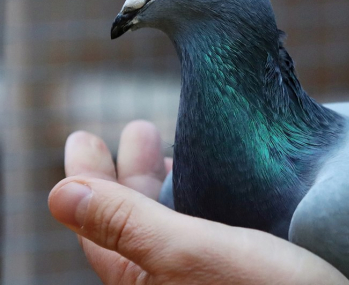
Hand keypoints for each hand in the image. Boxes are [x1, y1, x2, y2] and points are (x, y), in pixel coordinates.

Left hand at [48, 121, 348, 284]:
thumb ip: (129, 224)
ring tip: (175, 149)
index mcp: (148, 281)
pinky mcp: (241, 268)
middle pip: (134, 220)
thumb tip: (60, 195)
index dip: (86, 176)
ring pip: (171, 223)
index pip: (97, 224)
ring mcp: (207, 274)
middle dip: (130, 171)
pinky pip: (205, 228)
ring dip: (166, 183)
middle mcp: (173, 279)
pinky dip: (200, 197)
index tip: (84, 135)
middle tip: (139, 128)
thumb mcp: (192, 252)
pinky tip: (217, 181)